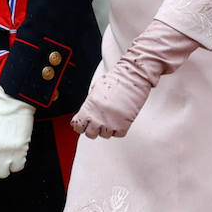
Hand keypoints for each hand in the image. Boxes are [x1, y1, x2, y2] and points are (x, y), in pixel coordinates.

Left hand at [71, 19, 199, 139]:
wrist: (133, 76)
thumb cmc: (117, 79)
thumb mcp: (97, 89)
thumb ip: (91, 103)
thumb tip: (88, 111)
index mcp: (89, 106)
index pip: (78, 126)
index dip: (81, 125)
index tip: (84, 124)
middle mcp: (98, 116)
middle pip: (90, 134)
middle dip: (93, 129)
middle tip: (98, 122)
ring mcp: (111, 121)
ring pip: (104, 135)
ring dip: (107, 129)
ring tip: (110, 120)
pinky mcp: (124, 124)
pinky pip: (118, 134)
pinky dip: (118, 129)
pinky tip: (119, 120)